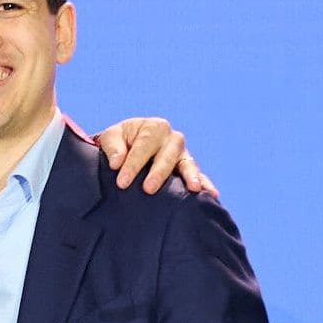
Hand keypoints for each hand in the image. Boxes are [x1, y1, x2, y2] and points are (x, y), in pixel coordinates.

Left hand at [92, 117, 217, 199]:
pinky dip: (205, 184)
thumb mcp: (111, 138)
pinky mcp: (187, 168)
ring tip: (193, 189)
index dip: (133, 164)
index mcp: (153, 127)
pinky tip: (211, 195)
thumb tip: (117, 163)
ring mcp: (182, 154)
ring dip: (191, 176)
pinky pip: (198, 175)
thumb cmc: (119, 143)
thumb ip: (113, 147)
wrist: (129, 148)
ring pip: (187, 164)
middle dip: (158, 172)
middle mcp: (171, 138)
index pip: (144, 145)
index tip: (122, 182)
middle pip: (168, 155)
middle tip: (148, 189)